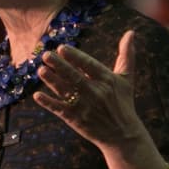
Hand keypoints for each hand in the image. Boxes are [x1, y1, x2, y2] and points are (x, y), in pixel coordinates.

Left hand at [34, 30, 149, 152]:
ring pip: (65, 91)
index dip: (75, 57)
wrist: (123, 136)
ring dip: (52, 81)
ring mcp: (85, 107)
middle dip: (60, 66)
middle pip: (74, 76)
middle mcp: (96, 92)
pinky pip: (60, 110)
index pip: (89, 65)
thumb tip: (130, 32)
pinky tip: (37, 95)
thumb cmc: (123, 103)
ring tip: (40, 70)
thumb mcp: (127, 78)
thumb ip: (127, 55)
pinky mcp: (77, 120)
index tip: (62, 48)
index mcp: (107, 80)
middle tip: (46, 55)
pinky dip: (49, 103)